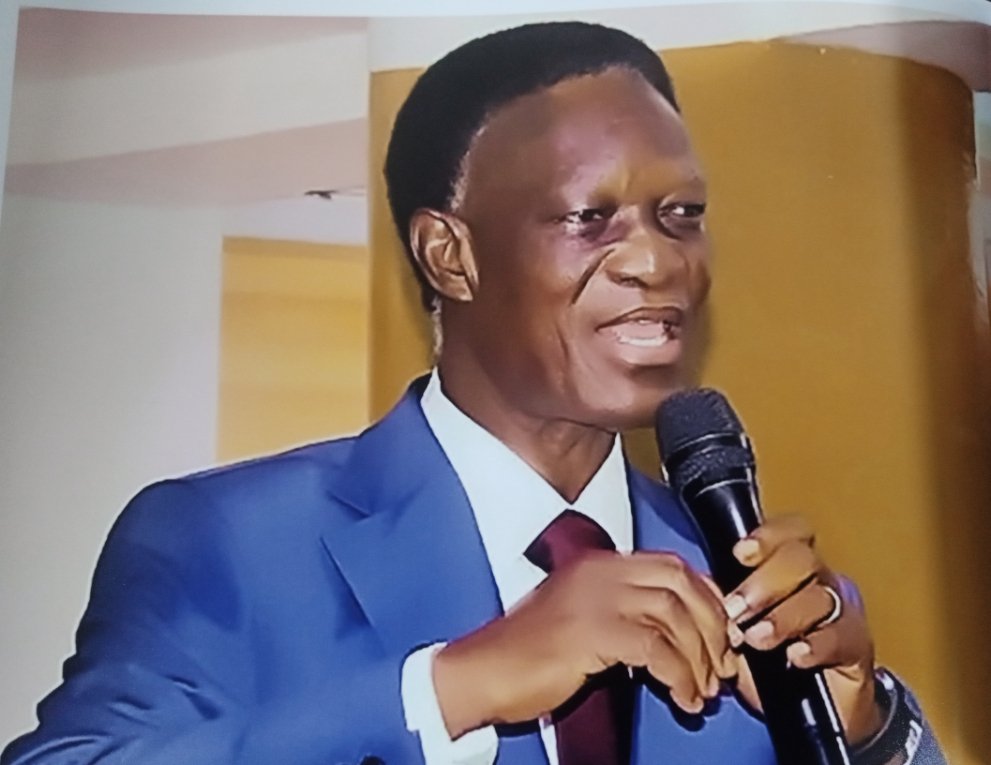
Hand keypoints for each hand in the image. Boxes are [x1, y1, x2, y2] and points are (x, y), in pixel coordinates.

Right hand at [433, 551, 736, 737]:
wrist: (483, 672)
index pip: (671, 565)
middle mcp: (599, 572)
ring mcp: (595, 598)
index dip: (706, 597)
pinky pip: (657, 649)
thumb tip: (676, 632)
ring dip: (699, 658)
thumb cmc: (527, 654)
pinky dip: (679, 676)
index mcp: (597, 564)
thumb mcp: (579, 616)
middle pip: (680, 584)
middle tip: (723, 664)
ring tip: (703, 691)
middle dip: (712, 625)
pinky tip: (682, 698)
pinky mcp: (592, 631)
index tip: (721, 631)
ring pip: (674, 616)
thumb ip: (622, 610)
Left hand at [723, 515, 883, 744]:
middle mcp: (820, 581)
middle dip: (764, 582)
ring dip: (783, 617)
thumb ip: (725, 605)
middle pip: (802, 559)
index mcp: (790, 567)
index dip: (768, 536)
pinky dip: (815, 645)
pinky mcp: (857, 647)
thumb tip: (694, 588)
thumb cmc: (768, 661)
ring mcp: (842, 611)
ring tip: (756, 639)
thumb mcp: (739, 628)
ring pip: (819, 597)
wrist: (808, 710)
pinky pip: (840, 637)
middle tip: (736, 609)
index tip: (740, 553)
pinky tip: (795, 656)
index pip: (790, 532)